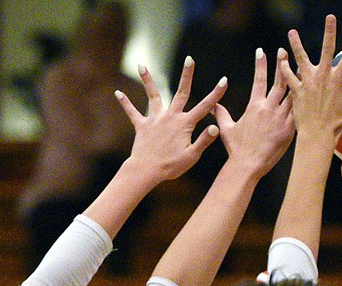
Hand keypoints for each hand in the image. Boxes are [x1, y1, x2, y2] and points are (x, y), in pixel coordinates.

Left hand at [114, 58, 226, 186]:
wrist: (146, 171)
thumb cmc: (171, 166)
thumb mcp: (192, 156)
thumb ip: (204, 140)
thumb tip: (216, 127)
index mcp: (185, 124)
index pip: (204, 106)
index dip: (216, 94)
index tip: (224, 81)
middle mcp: (170, 117)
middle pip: (181, 92)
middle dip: (187, 75)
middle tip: (189, 59)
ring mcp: (155, 119)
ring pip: (153, 95)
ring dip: (148, 80)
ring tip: (141, 64)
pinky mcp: (142, 126)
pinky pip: (132, 112)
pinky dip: (125, 103)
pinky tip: (118, 93)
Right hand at [213, 48, 294, 178]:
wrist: (248, 165)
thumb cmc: (237, 149)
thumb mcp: (227, 129)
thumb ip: (222, 114)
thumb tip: (214, 105)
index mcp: (254, 106)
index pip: (258, 79)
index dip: (261, 64)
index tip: (262, 51)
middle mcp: (269, 108)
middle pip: (279, 82)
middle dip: (282, 64)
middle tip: (285, 51)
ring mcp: (281, 118)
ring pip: (293, 94)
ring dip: (298, 81)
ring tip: (304, 69)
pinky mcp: (290, 129)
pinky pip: (299, 112)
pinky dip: (305, 102)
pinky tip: (311, 94)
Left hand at [278, 15, 341, 143]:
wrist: (317, 136)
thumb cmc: (337, 125)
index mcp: (338, 80)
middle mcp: (323, 77)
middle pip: (326, 49)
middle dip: (329, 32)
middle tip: (330, 16)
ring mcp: (308, 82)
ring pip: (301, 58)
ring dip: (296, 44)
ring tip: (291, 32)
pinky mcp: (296, 90)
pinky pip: (289, 76)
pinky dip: (284, 68)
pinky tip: (281, 58)